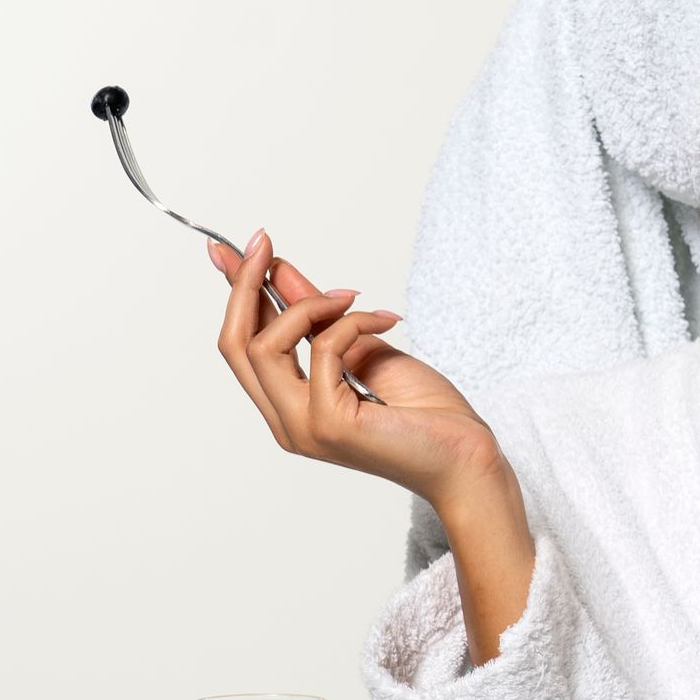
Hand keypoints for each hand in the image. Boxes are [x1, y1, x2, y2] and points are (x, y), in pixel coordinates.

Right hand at [211, 232, 506, 521]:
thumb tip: (280, 273)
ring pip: (265, 346)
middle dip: (244, 285)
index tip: (235, 247)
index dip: (234, 293)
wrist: (465, 456)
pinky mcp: (330, 423)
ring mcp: (304, 426)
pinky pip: (324, 350)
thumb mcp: (362, 347)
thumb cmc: (424, 414)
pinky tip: (385, 321)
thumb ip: (318, 318)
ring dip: (308, 305)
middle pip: (235, 345)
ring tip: (351, 297)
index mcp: (291, 407)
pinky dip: (352, 323)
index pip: (242, 346)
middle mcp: (288, 422)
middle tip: (264, 244)